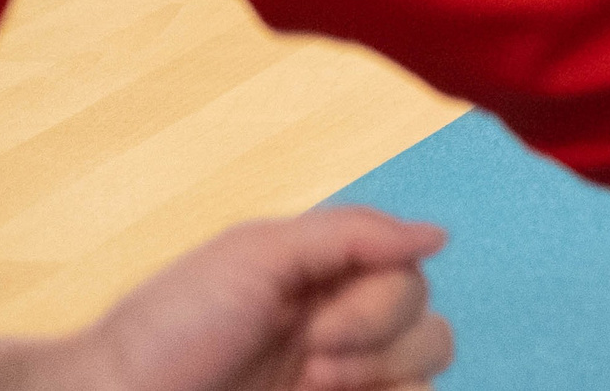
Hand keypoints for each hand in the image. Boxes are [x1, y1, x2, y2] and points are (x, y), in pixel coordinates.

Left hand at [62, 208, 451, 390]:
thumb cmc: (169, 329)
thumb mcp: (254, 254)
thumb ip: (350, 233)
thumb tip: (440, 235)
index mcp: (326, 280)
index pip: (408, 274)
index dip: (381, 298)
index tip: (317, 319)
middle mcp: (341, 332)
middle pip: (428, 326)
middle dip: (377, 339)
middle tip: (308, 358)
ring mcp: (339, 383)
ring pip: (426, 371)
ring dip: (382, 375)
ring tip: (308, 387)